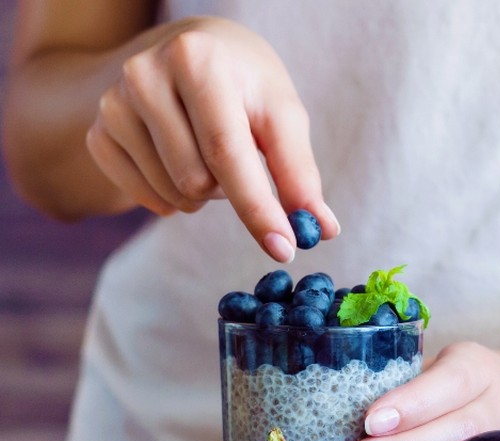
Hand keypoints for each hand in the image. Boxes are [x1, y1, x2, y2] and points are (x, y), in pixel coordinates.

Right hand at [84, 16, 337, 261]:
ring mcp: (113, 104)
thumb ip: (299, 172)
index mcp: (197, 61)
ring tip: (208, 153)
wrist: (191, 51)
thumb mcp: (281, 113)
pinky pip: (144, 197)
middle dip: (231, 189)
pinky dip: (172, 196)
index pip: (227, 152)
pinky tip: (179, 162)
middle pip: (198, 180)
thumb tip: (320, 229)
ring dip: (204, 193)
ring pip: (173, 193)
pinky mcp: (97, 131)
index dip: (258, 207)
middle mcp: (145, 76)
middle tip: (239, 157)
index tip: (285, 249)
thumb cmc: (246, 84)